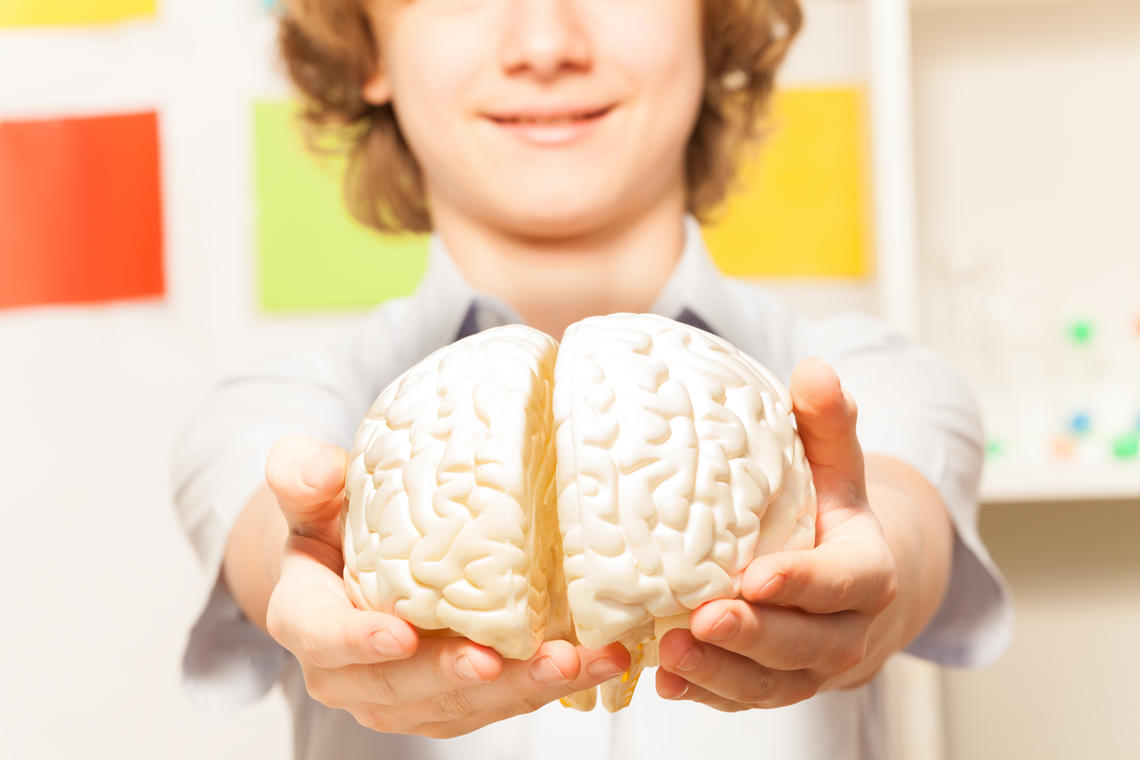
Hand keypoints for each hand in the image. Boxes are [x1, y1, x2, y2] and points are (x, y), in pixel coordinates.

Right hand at [262, 434, 629, 737]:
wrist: (347, 563)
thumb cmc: (332, 523)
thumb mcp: (310, 492)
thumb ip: (303, 475)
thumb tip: (322, 465)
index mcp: (307, 619)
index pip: (324, 637)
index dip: (359, 641)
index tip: (402, 635)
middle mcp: (349, 673)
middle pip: (402, 687)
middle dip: (462, 676)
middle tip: (512, 659)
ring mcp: (401, 694)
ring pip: (458, 706)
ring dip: (522, 689)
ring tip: (579, 662)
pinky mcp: (447, 700)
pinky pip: (493, 703)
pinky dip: (542, 686)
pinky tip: (590, 662)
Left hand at [655, 358, 898, 709]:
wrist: (847, 586)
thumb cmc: (830, 514)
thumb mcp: (836, 466)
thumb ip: (826, 424)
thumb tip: (814, 369)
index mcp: (866, 572)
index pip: (842, 583)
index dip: (802, 583)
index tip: (755, 576)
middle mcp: (845, 630)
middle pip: (805, 643)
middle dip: (753, 636)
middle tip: (702, 620)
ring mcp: (810, 668)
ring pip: (771, 683)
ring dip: (721, 673)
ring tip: (668, 653)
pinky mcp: (775, 686)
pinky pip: (743, 699)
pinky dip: (707, 694)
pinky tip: (665, 680)